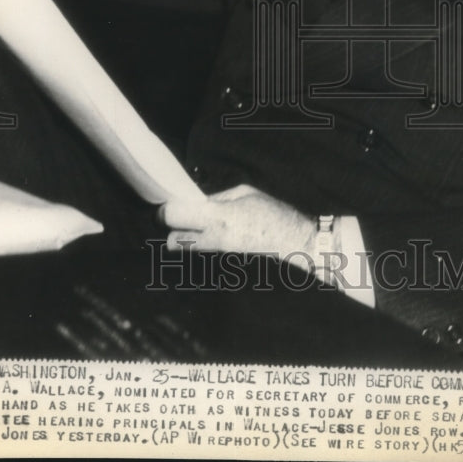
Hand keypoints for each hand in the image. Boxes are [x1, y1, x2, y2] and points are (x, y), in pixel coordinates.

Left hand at [160, 184, 313, 257]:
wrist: (296, 244)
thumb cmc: (274, 215)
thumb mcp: (244, 193)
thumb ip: (216, 198)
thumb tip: (195, 202)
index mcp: (218, 216)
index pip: (174, 216)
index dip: (166, 211)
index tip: (168, 207)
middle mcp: (214, 240)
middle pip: (173, 241)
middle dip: (172, 230)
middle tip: (181, 221)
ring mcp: (219, 257)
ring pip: (185, 252)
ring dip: (184, 241)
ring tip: (197, 231)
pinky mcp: (225, 267)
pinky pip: (201, 258)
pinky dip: (200, 249)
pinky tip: (212, 240)